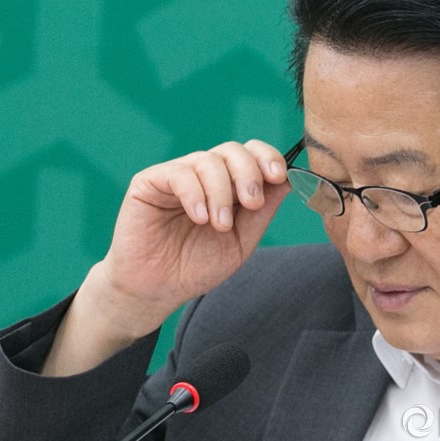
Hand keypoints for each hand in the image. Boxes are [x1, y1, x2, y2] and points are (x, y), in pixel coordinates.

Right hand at [100, 139, 289, 334]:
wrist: (157, 290)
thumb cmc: (196, 266)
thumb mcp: (241, 242)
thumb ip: (262, 211)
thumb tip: (290, 180)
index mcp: (228, 185)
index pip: (251, 154)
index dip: (268, 158)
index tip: (279, 177)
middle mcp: (204, 175)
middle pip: (233, 150)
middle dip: (249, 174)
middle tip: (251, 204)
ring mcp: (177, 175)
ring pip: (208, 160)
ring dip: (222, 193)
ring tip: (220, 225)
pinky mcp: (149, 182)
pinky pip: (179, 174)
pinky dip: (195, 194)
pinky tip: (199, 218)